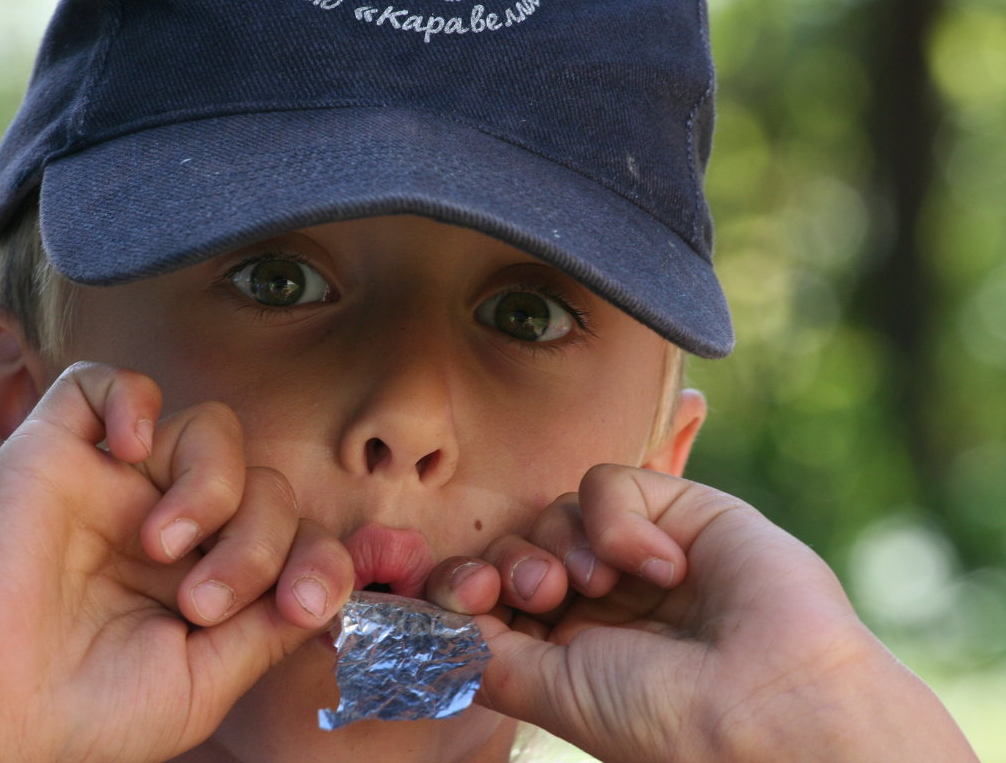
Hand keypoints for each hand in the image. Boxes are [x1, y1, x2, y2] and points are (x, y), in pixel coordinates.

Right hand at [0, 363, 352, 762]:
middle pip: (265, 483)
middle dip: (257, 544)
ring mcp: (120, 482)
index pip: (297, 534)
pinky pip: (111, 383)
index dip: (319, 560)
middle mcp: (173, 519)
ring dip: (213, 487)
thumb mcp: (207, 680)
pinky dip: (136, 402)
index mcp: (212, 572)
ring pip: (213, 429)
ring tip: (162, 548)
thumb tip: (328, 585)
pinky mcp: (61, 449)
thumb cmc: (91, 710)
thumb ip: (271, 627)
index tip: (304, 605)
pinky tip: (131, 454)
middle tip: (202, 604)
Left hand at [427, 465, 976, 762]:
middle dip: (513, 564)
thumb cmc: (663, 718)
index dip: (467, 585)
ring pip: (554, 509)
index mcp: (567, 646)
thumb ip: (488, 652)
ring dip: (561, 543)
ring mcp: (638, 554)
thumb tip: (428, 618)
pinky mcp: (678, 511)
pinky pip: (607, 482)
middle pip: (516, 545)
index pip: (492, 592)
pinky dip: (616, 520)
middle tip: (542, 591)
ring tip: (599, 584)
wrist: (773, 703)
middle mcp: (600, 598)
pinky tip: (659, 566)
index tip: (467, 596)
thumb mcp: (553, 692)